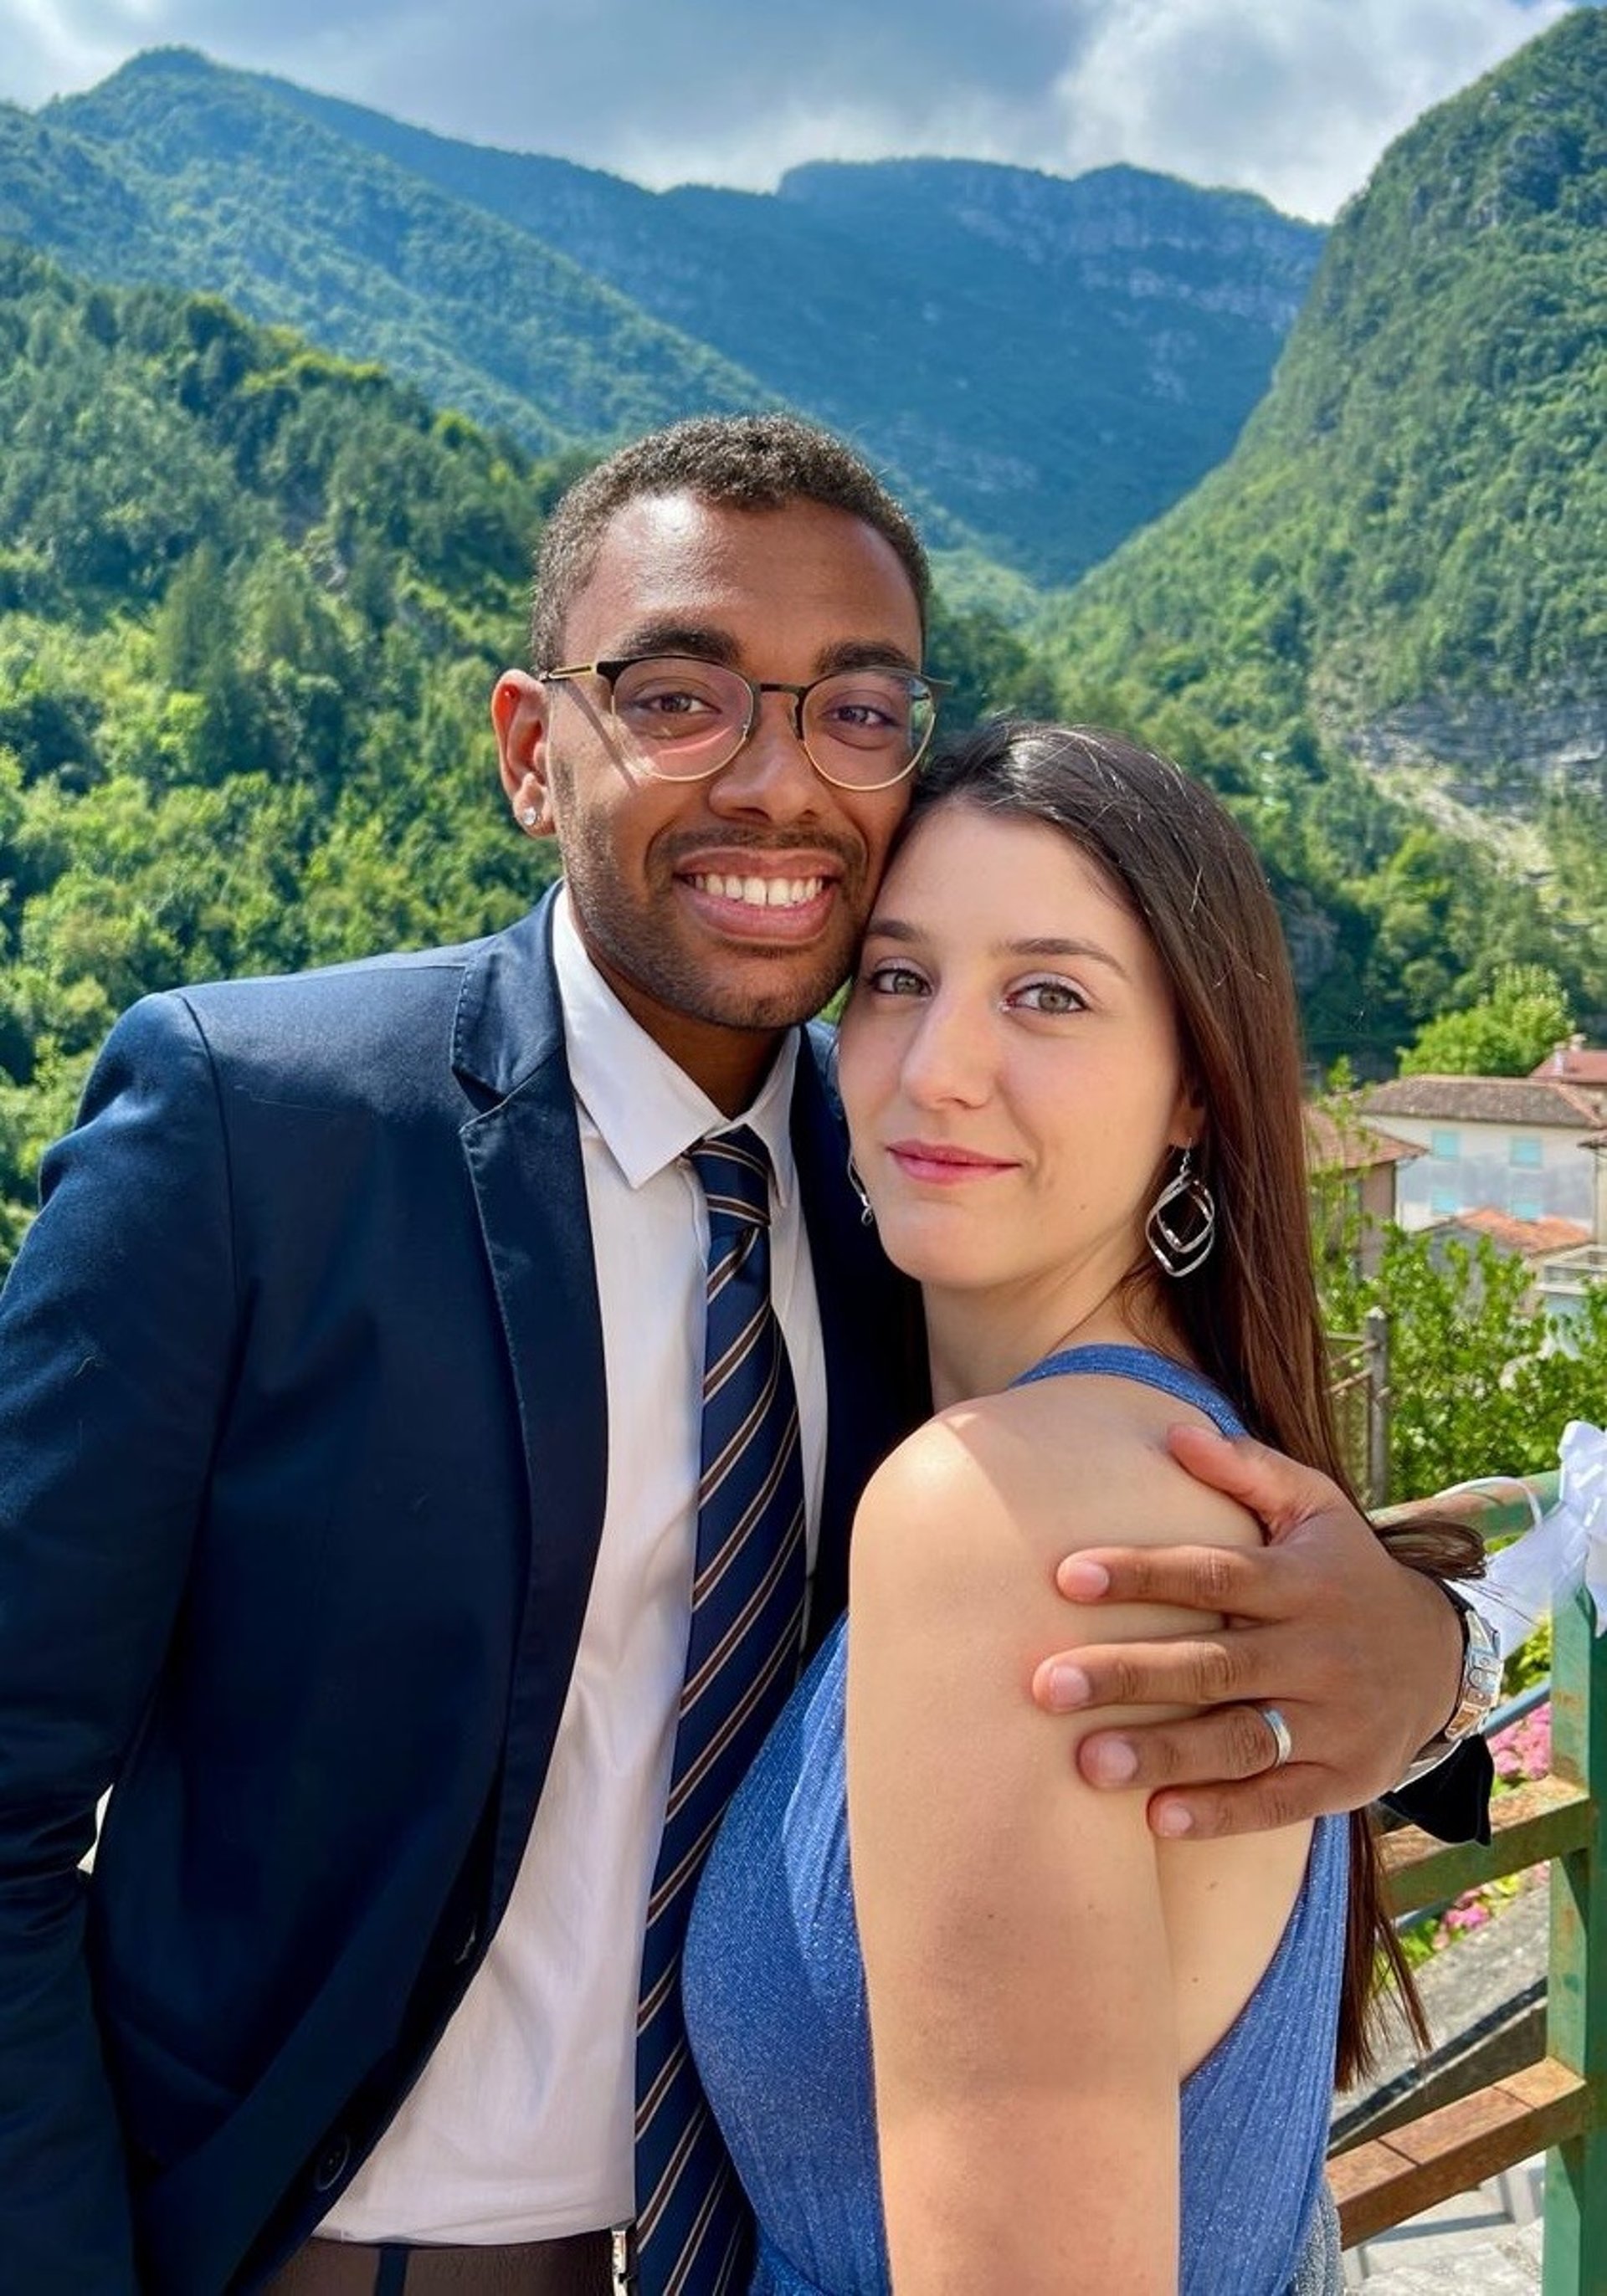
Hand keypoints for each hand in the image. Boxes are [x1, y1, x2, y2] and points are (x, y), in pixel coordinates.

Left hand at [1029, 1424, 1465, 1838]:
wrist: (1445, 1657)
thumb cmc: (1347, 1573)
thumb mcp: (1316, 1508)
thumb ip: (1249, 1469)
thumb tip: (1176, 1433)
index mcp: (1300, 1582)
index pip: (1214, 1574)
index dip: (1142, 1574)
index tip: (1066, 1577)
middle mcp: (1316, 1651)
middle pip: (1215, 1665)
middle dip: (1130, 1674)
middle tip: (1048, 1685)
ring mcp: (1332, 1720)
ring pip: (1242, 1740)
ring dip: (1165, 1753)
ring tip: (1088, 1763)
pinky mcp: (1344, 1778)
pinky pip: (1279, 1801)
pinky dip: (1222, 1813)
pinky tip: (1159, 1818)